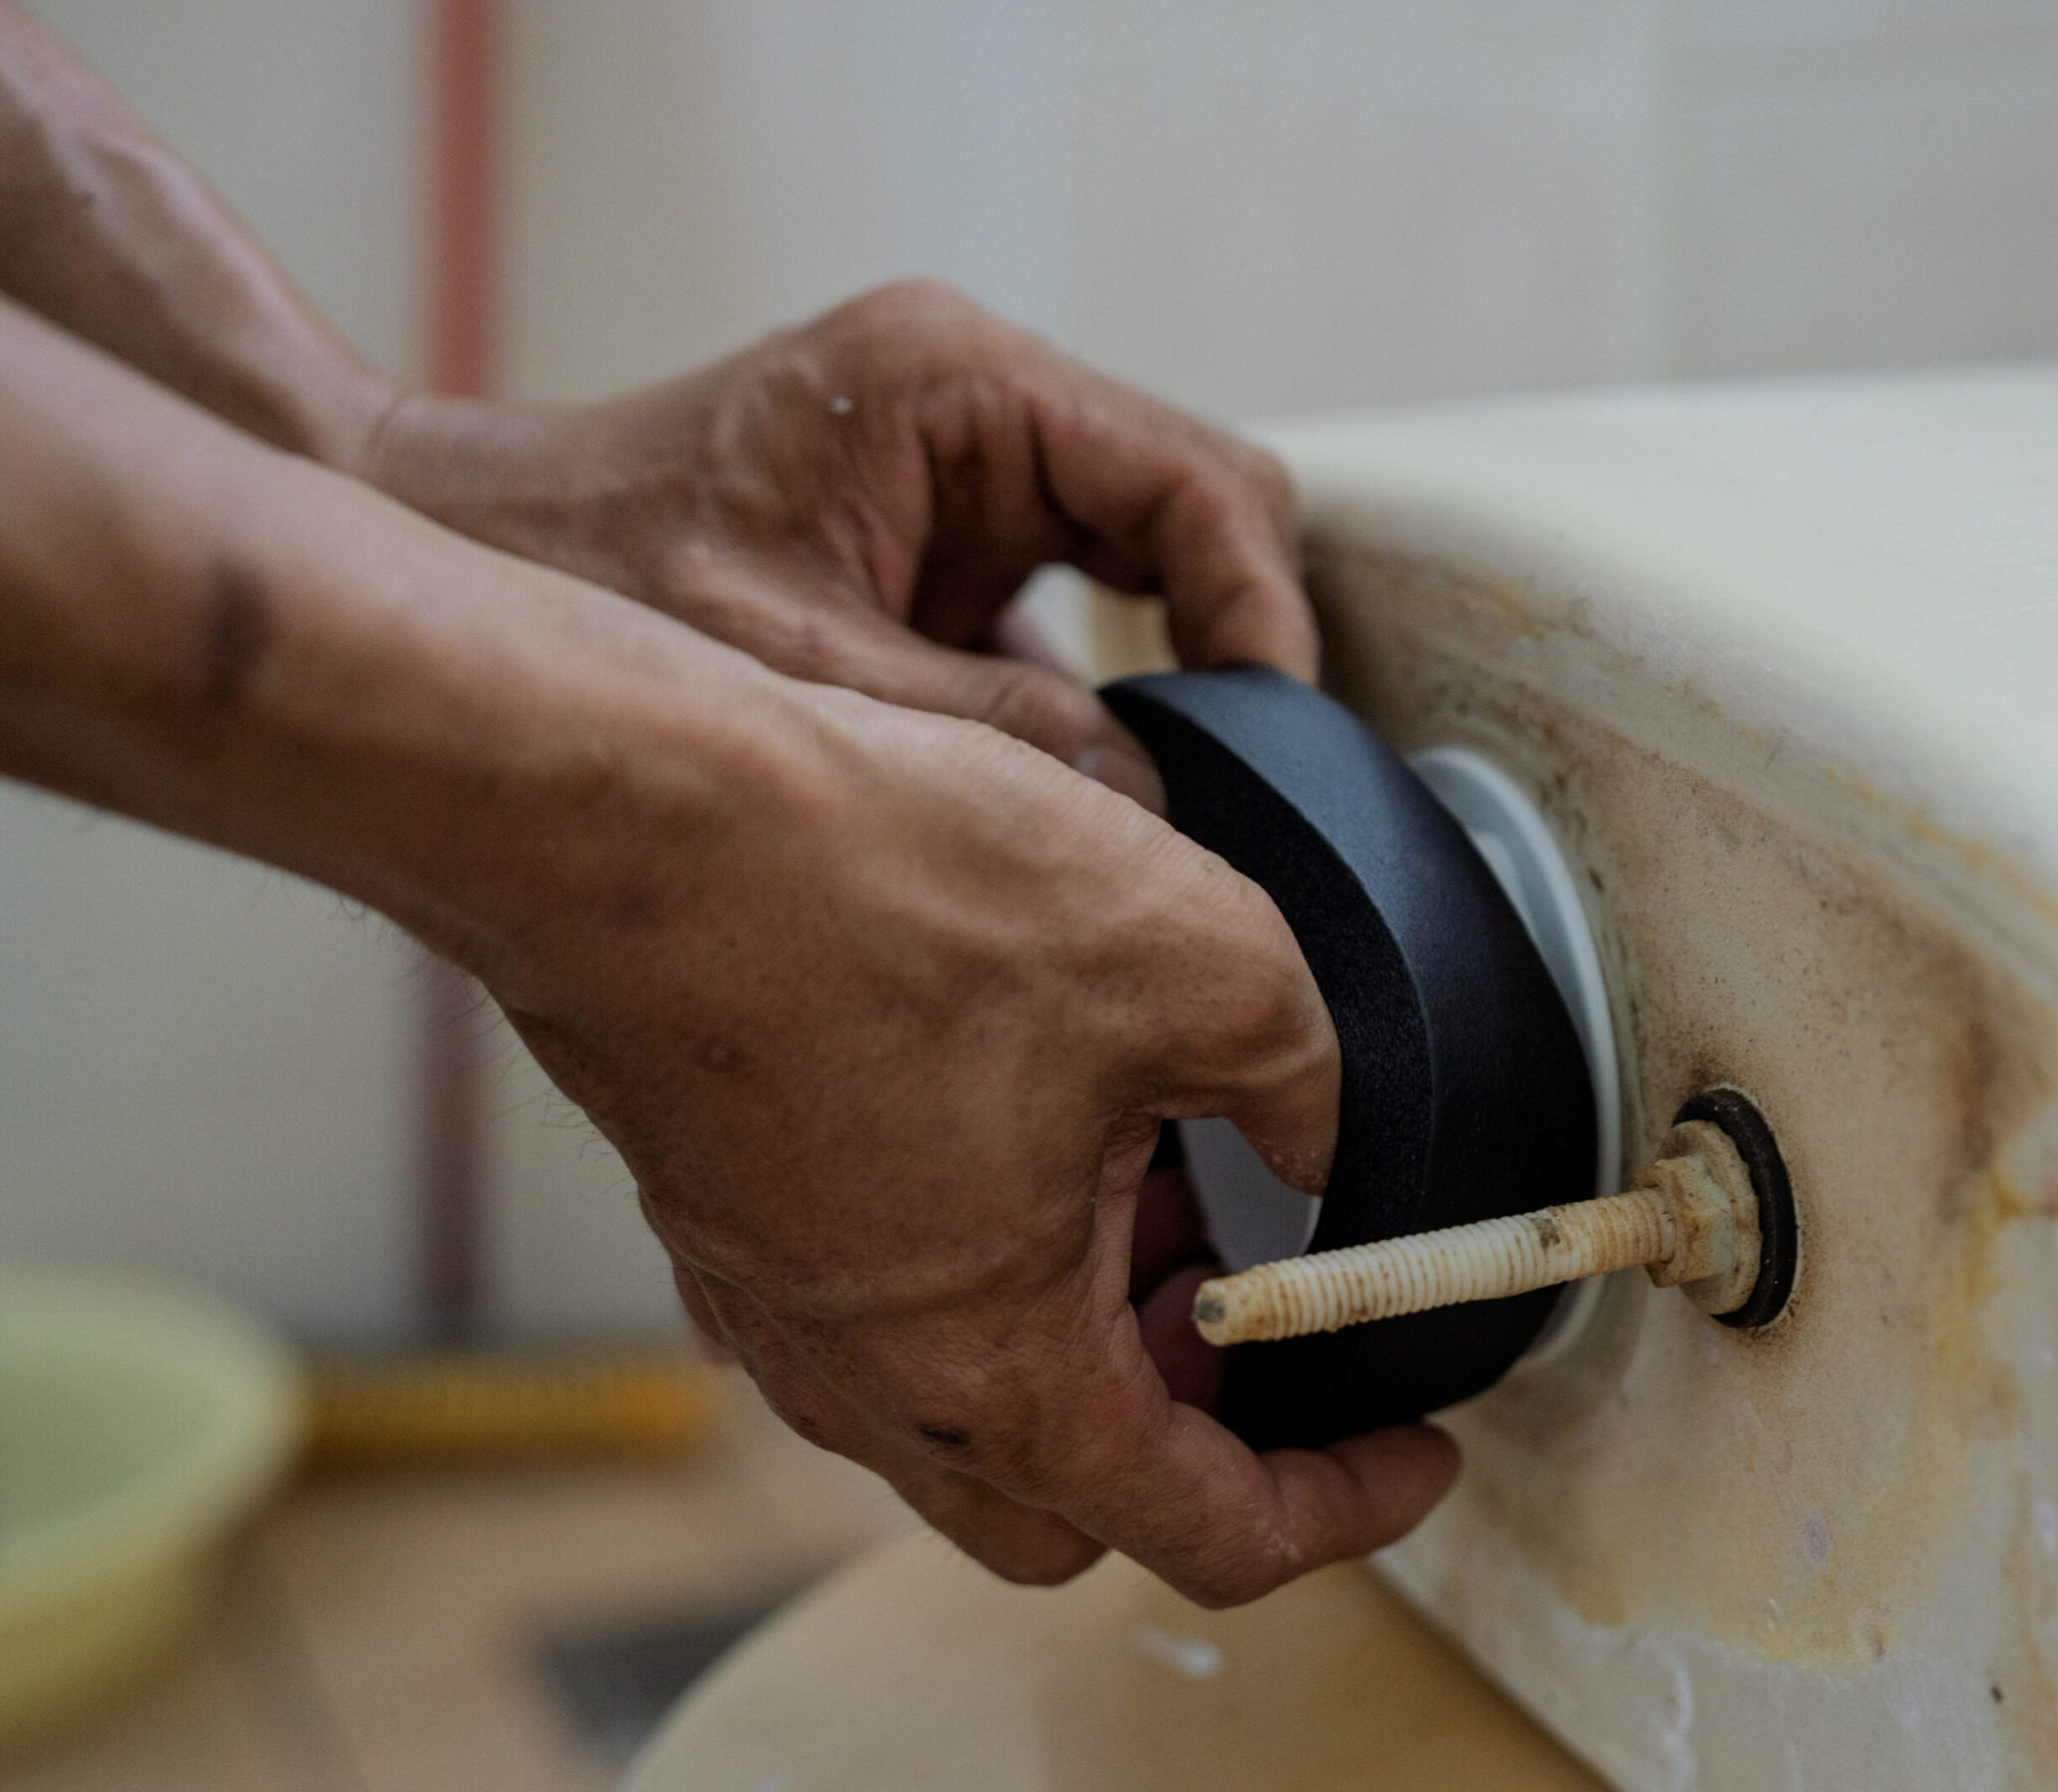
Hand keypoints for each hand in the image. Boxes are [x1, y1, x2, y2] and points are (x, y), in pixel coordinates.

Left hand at [356, 280, 1311, 812]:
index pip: (1195, 477)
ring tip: (1173, 795)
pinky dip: (1098, 705)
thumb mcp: (800, 678)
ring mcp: (964, 475)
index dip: (1258, 612)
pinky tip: (1083, 791)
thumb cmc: (576, 573)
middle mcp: (977, 411)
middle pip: (1197, 513)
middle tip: (1240, 782)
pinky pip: (1078, 620)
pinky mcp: (942, 550)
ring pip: (1153, 569)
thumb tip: (1145, 812)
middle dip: (1230, 649)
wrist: (455, 558)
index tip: (1273, 732)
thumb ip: (987, 740)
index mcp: (954, 384)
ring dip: (1170, 679)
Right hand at [500, 675, 1456, 1600]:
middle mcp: (868, 1383)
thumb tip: (1318, 1138)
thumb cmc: (874, 892)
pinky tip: (1041, 1111)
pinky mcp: (726, 1220)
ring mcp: (777, 1308)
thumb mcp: (1206, 962)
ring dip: (1097, 1324)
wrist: (618, 808)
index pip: (1208, 1531)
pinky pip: (887, 1301)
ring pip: (974, 1395)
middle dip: (1203, 1429)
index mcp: (998, 1378)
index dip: (1346, 1507)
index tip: (1413, 1452)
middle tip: (1277, 1311)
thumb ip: (1311, 1084)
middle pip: (1075, 1501)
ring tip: (1171, 1171)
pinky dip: (995, 1254)